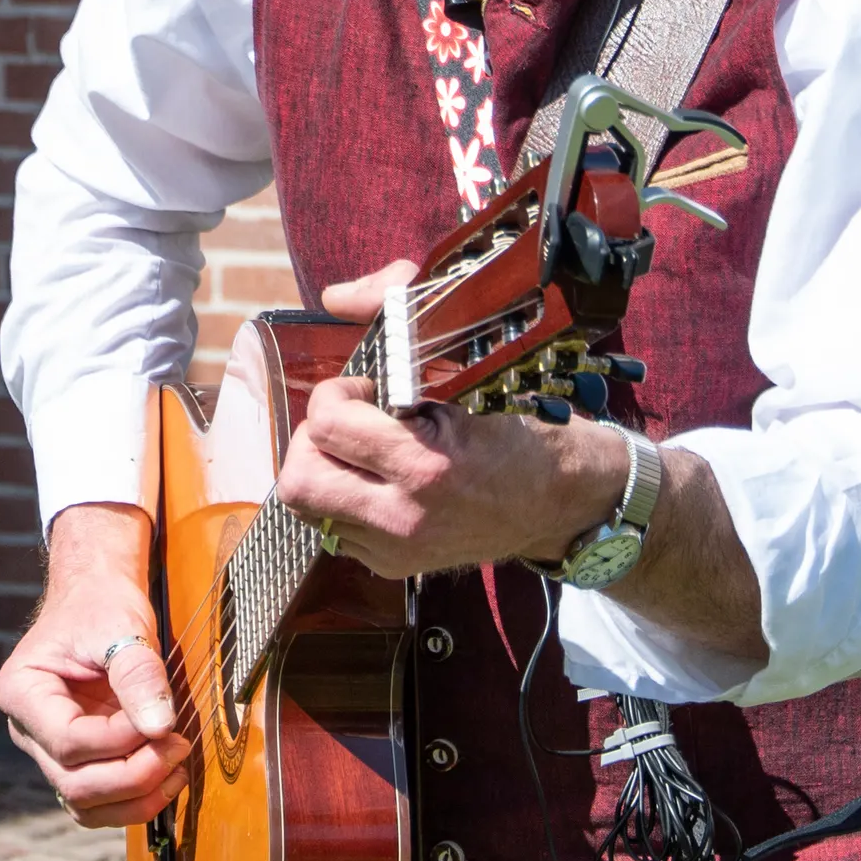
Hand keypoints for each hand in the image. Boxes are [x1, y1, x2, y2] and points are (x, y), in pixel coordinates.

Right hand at [0, 504, 190, 826]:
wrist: (98, 596)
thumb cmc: (101, 605)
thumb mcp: (121, 625)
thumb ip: (138, 674)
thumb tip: (159, 727)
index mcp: (21, 691)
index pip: (68, 740)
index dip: (119, 741)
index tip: (162, 722)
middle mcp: (27, 729)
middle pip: (74, 782)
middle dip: (132, 776)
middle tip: (178, 747)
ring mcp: (49, 749)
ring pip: (84, 804)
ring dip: (135, 798)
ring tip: (177, 766)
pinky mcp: (77, 760)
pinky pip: (99, 801)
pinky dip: (134, 798)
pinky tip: (168, 775)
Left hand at [275, 261, 622, 579]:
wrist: (562, 500)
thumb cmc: (519, 429)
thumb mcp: (471, 372)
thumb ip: (400, 320)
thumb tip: (335, 294)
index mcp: (425, 466)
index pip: (326, 426)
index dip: (335, 394)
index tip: (365, 388)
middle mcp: (404, 517)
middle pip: (298, 482)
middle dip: (312, 439)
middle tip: (347, 421)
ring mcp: (397, 548)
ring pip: (307, 508)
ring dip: (323, 468)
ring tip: (361, 450)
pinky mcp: (395, 567)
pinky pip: (333, 530)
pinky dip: (343, 498)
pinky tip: (377, 479)